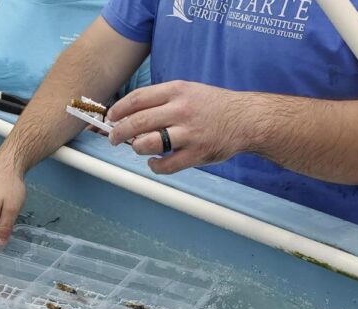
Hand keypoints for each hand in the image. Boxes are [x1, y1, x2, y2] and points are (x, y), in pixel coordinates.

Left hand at [107, 80, 256, 174]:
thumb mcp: (189, 91)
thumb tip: (132, 116)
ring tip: (139, 148)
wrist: (246, 119)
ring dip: (137, 148)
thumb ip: (163, 101)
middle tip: (113, 139)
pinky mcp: (196, 153)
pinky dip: (155, 166)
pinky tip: (155, 163)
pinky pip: (167, 165)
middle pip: (138, 122)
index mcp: (177, 91)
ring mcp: (189, 133)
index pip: (138, 98)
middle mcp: (181, 110)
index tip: (111, 117)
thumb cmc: (214, 106)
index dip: (119, 110)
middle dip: (119, 132)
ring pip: (148, 144)